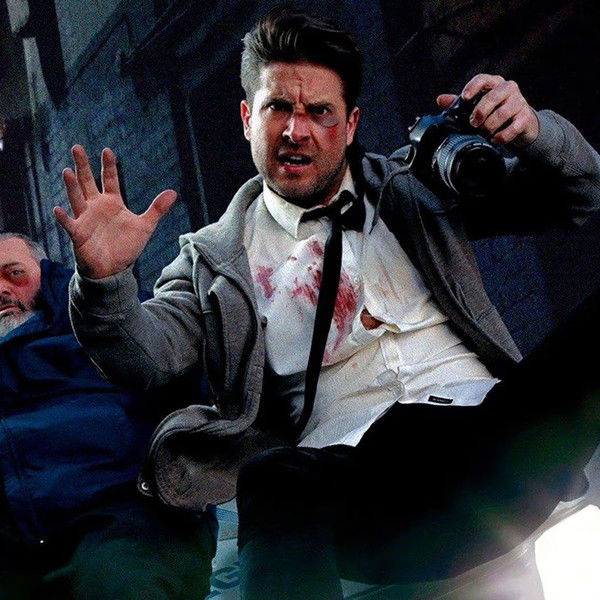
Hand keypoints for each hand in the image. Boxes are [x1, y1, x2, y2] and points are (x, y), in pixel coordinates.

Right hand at [54, 145, 176, 278]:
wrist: (115, 269)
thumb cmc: (127, 246)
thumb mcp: (145, 226)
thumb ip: (157, 209)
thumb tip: (173, 192)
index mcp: (112, 202)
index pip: (109, 179)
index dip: (108, 166)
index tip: (107, 150)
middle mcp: (96, 207)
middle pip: (88, 182)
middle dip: (83, 166)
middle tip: (77, 148)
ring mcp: (85, 219)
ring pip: (77, 199)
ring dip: (72, 186)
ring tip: (68, 171)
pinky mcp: (78, 234)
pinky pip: (69, 224)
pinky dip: (63, 217)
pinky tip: (58, 209)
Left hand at [436, 74, 538, 147]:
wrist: (521, 123)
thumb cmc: (495, 111)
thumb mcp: (477, 104)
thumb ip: (460, 102)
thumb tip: (440, 99)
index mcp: (495, 83)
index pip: (483, 79)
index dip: (473, 87)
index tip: (465, 97)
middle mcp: (509, 89)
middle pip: (493, 96)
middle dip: (480, 111)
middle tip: (473, 123)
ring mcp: (520, 102)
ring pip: (502, 113)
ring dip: (489, 126)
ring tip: (484, 133)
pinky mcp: (526, 117)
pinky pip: (513, 128)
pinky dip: (501, 136)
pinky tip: (495, 140)